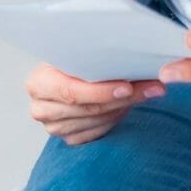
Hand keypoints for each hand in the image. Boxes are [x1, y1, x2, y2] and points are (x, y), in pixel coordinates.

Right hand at [25, 63, 163, 145]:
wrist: (63, 74)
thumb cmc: (70, 60)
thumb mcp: (75, 52)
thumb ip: (94, 56)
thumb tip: (132, 55)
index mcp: (38, 82)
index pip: (71, 91)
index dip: (101, 91)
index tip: (127, 86)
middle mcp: (42, 108)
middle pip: (88, 109)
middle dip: (123, 98)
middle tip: (152, 88)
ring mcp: (54, 127)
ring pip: (97, 121)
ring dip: (124, 108)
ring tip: (146, 92)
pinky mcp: (69, 138)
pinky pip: (98, 132)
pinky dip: (116, 118)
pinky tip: (126, 104)